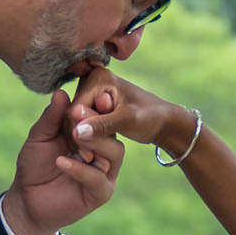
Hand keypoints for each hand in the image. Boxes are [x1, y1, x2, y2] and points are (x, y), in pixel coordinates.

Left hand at [5, 87, 123, 234]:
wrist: (26, 199)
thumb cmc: (34, 165)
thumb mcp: (40, 137)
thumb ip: (52, 118)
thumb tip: (61, 92)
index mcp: (92, 134)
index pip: (102, 115)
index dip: (98, 105)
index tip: (91, 93)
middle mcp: (103, 151)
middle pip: (113, 131)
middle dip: (97, 121)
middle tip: (78, 113)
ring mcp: (105, 172)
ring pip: (115, 152)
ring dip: (95, 142)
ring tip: (74, 136)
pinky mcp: (101, 193)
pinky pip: (98, 178)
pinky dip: (80, 169)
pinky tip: (61, 161)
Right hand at [70, 72, 193, 158]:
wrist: (163, 120)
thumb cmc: (150, 118)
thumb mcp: (128, 121)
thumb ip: (102, 125)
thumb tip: (77, 131)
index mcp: (98, 76)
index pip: (75, 110)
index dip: (78, 134)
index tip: (89, 155)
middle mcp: (91, 78)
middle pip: (72, 114)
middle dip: (80, 137)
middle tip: (93, 157)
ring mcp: (90, 90)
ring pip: (75, 120)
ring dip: (82, 139)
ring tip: (95, 155)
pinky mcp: (92, 101)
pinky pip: (81, 121)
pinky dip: (86, 136)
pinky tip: (95, 149)